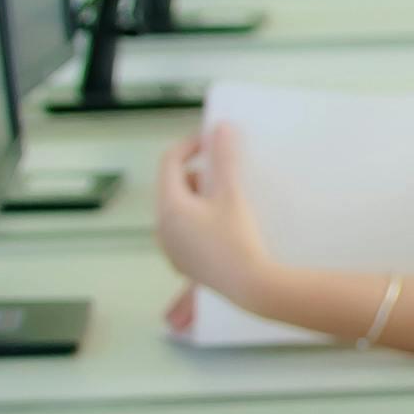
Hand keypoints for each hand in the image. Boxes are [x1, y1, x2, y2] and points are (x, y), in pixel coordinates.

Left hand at [150, 123, 276, 301]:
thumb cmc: (239, 239)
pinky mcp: (183, 263)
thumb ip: (225, 158)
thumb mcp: (232, 194)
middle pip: (172, 186)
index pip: (169, 162)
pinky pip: (183, 230)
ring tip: (226, 204)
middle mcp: (162, 228)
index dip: (190, 145)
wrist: (251, 286)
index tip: (212, 140)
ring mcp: (170, 248)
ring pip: (178, 209)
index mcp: (169, 207)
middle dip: (197, 174)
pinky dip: (199, 220)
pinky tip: (223, 228)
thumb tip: (220, 127)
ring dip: (198, 198)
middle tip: (225, 178)